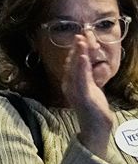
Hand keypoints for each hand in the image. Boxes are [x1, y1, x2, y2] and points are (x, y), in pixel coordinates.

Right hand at [61, 37, 115, 155]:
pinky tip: (82, 57)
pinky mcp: (82, 95)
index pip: (70, 64)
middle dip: (75, 49)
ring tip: (80, 42)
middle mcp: (69, 85)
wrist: (95, 127)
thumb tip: (86, 62)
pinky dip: (80, 66)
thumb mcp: (90, 88)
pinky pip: (81, 78)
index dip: (74, 51)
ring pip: (75, 69)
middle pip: (71, 64)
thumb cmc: (93, 108)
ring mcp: (74, 91)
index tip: (79, 39)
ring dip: (77, 54)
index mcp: (69, 83)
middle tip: (79, 35)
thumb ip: (87, 75)